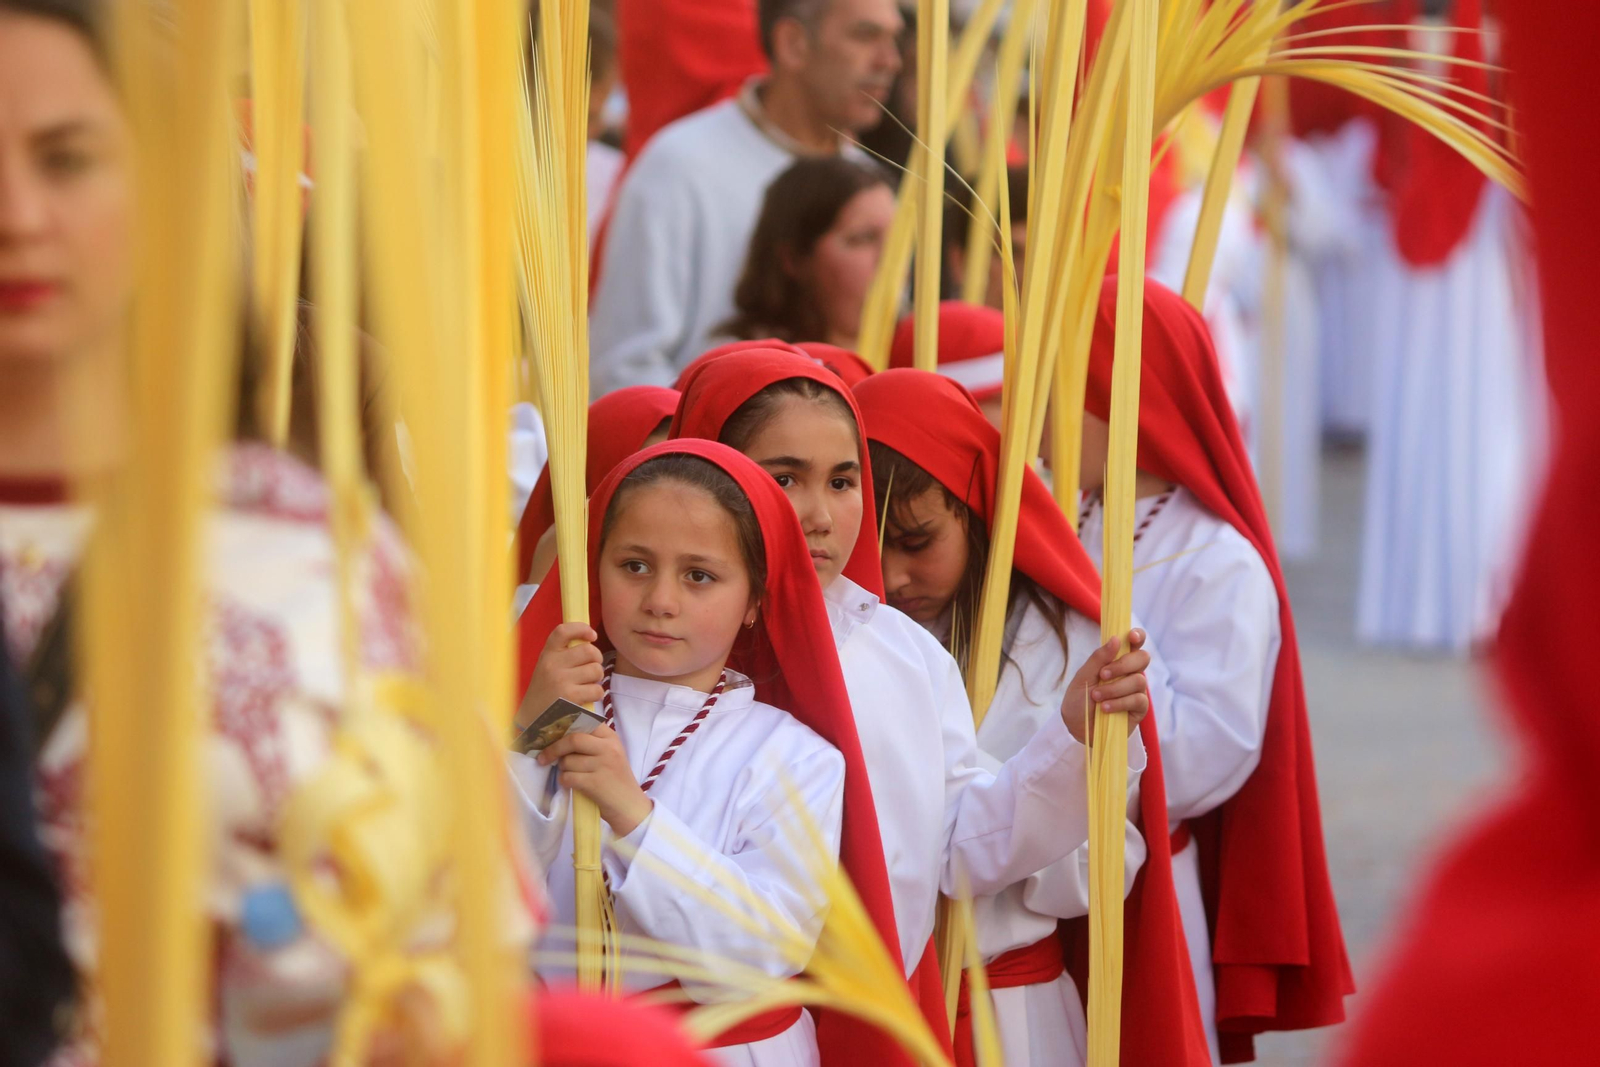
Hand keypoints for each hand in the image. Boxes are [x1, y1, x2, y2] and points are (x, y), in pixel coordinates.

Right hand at [518, 622, 604, 729]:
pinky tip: (585, 698)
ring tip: (586, 685)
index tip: (591, 635)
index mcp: (547, 655)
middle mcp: (553, 665)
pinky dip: (596, 694)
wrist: (532, 721)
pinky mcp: (571, 697)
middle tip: (590, 669)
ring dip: (596, 679)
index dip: (581, 628)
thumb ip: (563, 655)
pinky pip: (597, 689)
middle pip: (590, 651)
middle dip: (596, 660)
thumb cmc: (544, 693)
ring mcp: (561, 681)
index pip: (563, 631)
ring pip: (596, 670)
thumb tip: (590, 641)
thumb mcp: (546, 668)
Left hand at [537, 725, 652, 836]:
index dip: (566, 729)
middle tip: (544, 757)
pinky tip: (571, 784)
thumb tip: (560, 737)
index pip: (584, 723)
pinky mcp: (594, 783)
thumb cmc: (616, 780)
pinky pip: (567, 777)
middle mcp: (608, 749)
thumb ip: (592, 743)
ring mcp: (602, 766)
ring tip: (571, 774)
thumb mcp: (611, 754)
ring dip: (562, 769)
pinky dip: (564, 781)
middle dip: (554, 749)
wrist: (629, 806)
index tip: (554, 736)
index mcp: (611, 738)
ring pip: (567, 761)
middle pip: (573, 740)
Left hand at [1060, 629, 1150, 745]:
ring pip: (1139, 680)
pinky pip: (1138, 700)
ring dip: (1115, 688)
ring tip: (1096, 697)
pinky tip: (1105, 708)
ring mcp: (1136, 690)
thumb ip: (1099, 658)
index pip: (1134, 642)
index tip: (1130, 636)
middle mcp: (1130, 673)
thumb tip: (1116, 639)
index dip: (1137, 636)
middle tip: (1103, 674)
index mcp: (1117, 660)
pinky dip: (1119, 703)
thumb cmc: (1079, 699)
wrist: (1075, 726)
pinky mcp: (1139, 709)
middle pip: (1143, 658)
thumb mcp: (1083, 676)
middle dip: (1123, 664)